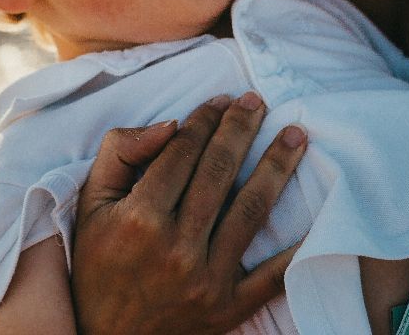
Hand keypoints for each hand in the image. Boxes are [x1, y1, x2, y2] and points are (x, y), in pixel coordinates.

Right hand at [70, 92, 308, 334]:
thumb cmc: (98, 265)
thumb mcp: (90, 206)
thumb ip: (120, 154)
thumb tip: (170, 124)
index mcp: (139, 219)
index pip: (182, 153)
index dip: (204, 120)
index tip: (220, 100)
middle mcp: (175, 247)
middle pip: (219, 172)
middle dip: (241, 129)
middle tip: (257, 102)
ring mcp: (206, 280)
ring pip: (251, 210)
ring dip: (277, 167)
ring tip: (296, 135)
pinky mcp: (229, 308)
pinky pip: (272, 275)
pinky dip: (297, 248)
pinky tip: (318, 215)